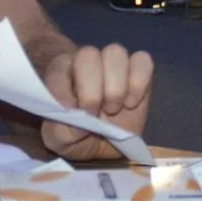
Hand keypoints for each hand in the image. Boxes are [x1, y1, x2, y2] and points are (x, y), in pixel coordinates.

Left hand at [40, 44, 154, 160]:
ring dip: (115, 86)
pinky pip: (143, 61)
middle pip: (88, 54)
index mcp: (61, 73)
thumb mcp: (61, 140)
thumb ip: (62, 128)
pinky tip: (131, 103)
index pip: (58, 67)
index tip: (71, 112)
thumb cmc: (77, 136)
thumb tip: (74, 111)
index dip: (63, 88)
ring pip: (115, 53)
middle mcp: (87, 62)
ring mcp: (114, 64)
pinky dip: (138, 83)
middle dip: (91, 88)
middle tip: (94, 113)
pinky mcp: (139, 70)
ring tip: (113, 109)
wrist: (105, 147)